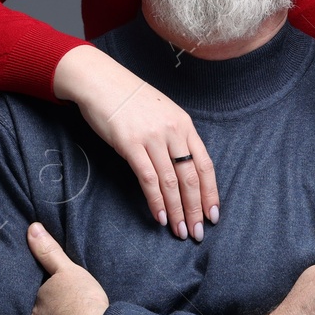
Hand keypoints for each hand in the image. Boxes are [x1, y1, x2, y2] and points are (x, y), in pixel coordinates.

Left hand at [27, 222, 108, 314]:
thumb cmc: (84, 304)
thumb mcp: (69, 271)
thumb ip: (49, 251)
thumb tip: (31, 228)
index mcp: (37, 297)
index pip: (32, 293)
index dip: (40, 293)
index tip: (48, 294)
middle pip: (31, 313)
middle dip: (37, 313)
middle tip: (52, 313)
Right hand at [53, 45, 219, 241]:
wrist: (101, 82)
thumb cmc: (131, 99)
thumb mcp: (163, 113)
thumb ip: (176, 137)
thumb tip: (184, 169)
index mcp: (184, 124)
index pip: (205, 165)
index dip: (211, 192)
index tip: (213, 214)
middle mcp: (173, 131)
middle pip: (191, 177)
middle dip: (196, 209)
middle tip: (197, 233)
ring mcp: (152, 137)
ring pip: (171, 181)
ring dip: (177, 210)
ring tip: (180, 231)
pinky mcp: (130, 144)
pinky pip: (148, 178)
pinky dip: (156, 201)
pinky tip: (160, 217)